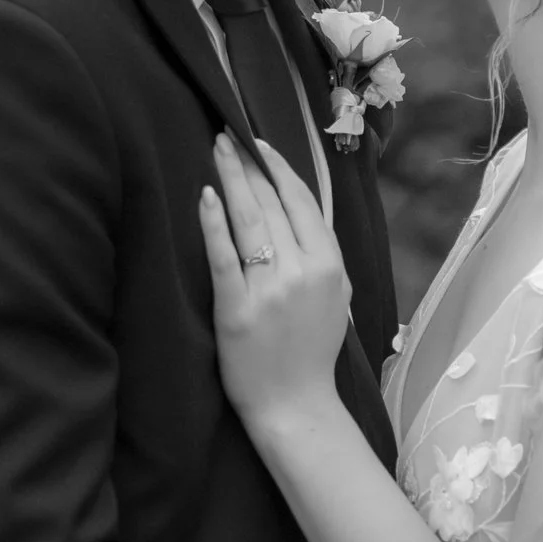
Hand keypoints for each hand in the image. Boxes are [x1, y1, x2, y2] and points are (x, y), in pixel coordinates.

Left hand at [198, 135, 351, 426]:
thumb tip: (302, 215)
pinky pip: (224, 257)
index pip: (302, 203)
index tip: (259, 144)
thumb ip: (323, 258)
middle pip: (273, 204)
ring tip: (215, 150)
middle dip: (248, 164)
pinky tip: (205, 197)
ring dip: (231, 180)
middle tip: (228, 134)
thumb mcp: (337, 299)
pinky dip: (214, 224)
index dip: (279, 168)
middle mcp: (304, 272)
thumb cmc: (312, 353)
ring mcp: (270, 290)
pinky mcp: (237, 309)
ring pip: (250, 221)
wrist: (296, 406)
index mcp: (330, 267)